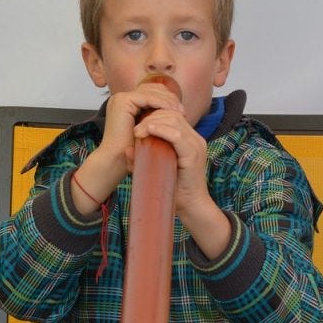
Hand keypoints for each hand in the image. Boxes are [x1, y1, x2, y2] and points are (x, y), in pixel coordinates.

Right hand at [71, 81, 185, 213]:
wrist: (115, 161)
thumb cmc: (130, 151)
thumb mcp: (145, 130)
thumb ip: (153, 119)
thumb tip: (174, 114)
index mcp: (125, 103)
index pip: (151, 92)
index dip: (167, 99)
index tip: (180, 111)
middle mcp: (120, 98)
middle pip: (152, 88)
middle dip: (170, 98)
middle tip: (183, 110)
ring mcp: (120, 98)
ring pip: (152, 91)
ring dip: (168, 100)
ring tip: (180, 112)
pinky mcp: (123, 101)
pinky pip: (148, 97)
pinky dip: (162, 103)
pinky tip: (173, 112)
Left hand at [132, 108, 229, 258]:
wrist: (191, 207)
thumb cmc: (174, 190)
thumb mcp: (155, 170)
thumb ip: (143, 159)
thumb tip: (126, 150)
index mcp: (189, 140)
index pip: (172, 116)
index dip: (154, 115)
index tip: (137, 125)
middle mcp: (195, 139)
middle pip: (173, 114)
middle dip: (151, 116)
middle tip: (135, 128)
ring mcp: (196, 145)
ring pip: (174, 120)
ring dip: (153, 122)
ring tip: (138, 132)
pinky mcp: (193, 154)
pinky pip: (177, 135)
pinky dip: (160, 130)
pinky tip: (148, 132)